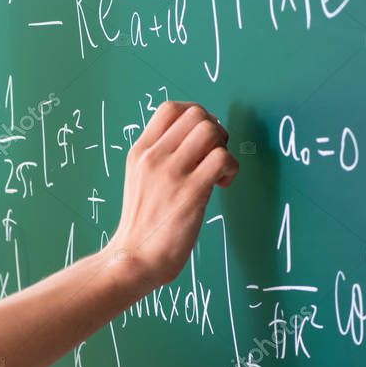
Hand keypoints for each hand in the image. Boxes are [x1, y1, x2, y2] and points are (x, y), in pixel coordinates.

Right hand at [107, 101, 238, 289]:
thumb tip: (192, 142)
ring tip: (217, 172)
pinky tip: (222, 185)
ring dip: (224, 148)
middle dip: (215, 130)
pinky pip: (223, 159)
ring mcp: (171, 173)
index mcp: (139, 151)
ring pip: (211, 131)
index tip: (200, 138)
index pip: (170, 108)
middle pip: (197, 114)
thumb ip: (159, 158)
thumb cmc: (142, 224)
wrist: (134, 258)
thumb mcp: (139, 179)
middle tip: (213, 156)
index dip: (195, 114)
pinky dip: (231, 168)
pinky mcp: (191, 192)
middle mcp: (154, 157)